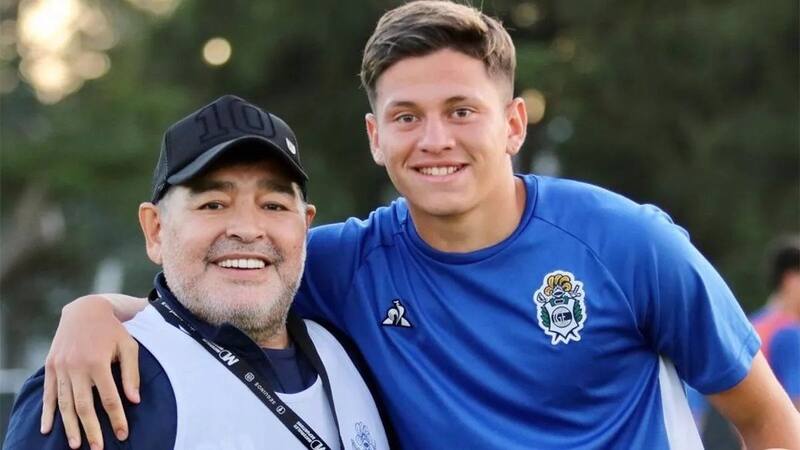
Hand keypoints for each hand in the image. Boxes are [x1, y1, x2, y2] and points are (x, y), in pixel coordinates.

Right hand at [40, 295, 140, 449]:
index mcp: (98, 362)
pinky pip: (48, 394)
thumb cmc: (113, 330)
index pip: (109, 398)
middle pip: (84, 406)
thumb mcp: (129, 346)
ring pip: (65, 403)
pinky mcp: (51, 366)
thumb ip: (131, 374)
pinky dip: (47, 412)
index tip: (122, 434)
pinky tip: (47, 429)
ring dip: (69, 426)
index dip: (116, 418)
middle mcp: (77, 367)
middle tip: (98, 449)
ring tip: (76, 445)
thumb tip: (134, 401)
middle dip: (91, 429)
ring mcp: (61, 367)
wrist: (85, 310)